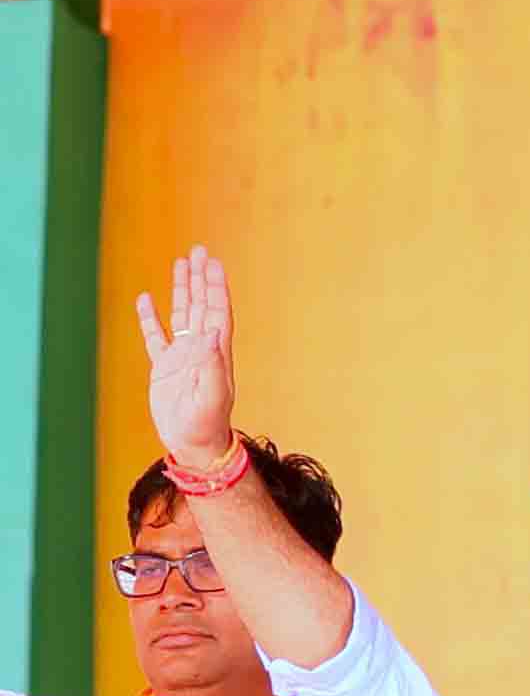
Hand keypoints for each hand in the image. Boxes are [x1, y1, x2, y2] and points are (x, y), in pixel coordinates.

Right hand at [135, 247, 237, 467]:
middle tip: (199, 250)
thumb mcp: (211, 395)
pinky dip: (150, 318)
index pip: (216, 311)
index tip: (213, 263)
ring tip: (180, 263)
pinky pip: (155, 337)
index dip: (215, 287)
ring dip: (181, 290)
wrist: (194, 445)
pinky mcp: (163, 368)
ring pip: (181, 314)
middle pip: (200, 305)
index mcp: (216, 353)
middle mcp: (200, 349)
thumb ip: (212, 363)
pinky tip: (146, 299)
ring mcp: (181, 356)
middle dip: (200, 278)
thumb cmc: (206, 425)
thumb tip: (213, 332)